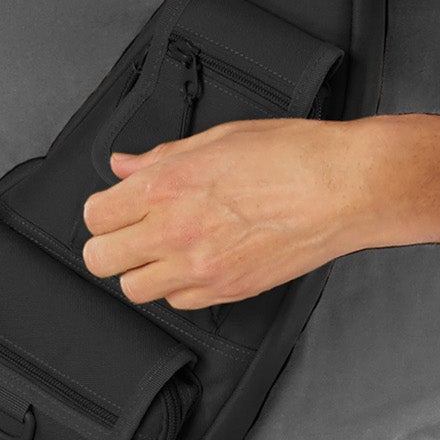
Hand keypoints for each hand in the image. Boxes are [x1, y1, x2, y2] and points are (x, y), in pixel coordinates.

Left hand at [81, 116, 366, 309]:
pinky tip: (196, 262)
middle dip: (108, 244)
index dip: (101, 209)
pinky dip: (179, 287)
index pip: (96, 215)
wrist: (343, 188)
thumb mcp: (218, 137)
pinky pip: (178, 302)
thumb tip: (126, 165)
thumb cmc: (292, 154)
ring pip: (134, 289)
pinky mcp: (228, 290)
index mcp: (168, 185)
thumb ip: (162, 156)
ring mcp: (201, 267)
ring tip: (162, 249)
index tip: (113, 206)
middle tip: (127, 231)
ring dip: (140, 270)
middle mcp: (176, 231)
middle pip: (101, 260)